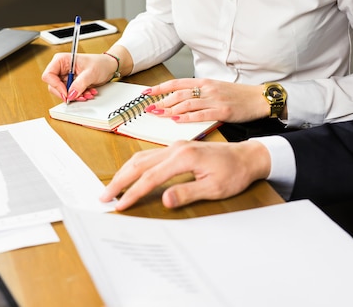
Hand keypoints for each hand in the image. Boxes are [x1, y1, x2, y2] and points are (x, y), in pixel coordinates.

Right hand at [41, 53, 119, 101]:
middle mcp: (61, 69)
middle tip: (78, 96)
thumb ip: (80, 84)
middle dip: (67, 94)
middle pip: (53, 86)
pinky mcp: (71, 84)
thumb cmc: (100, 63)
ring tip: (87, 93)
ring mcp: (65, 77)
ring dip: (75, 96)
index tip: (67, 93)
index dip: (56, 86)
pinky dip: (78, 96)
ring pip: (62, 92)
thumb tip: (71, 94)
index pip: (48, 75)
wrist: (109, 67)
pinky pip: (70, 94)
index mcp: (61, 60)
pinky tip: (88, 92)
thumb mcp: (90, 73)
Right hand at [99, 140, 270, 209]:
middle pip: (138, 164)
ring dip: (124, 172)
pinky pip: (148, 156)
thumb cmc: (233, 172)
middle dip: (119, 181)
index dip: (133, 192)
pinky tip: (129, 175)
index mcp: (184, 157)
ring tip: (112, 187)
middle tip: (105, 196)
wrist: (247, 157)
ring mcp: (174, 147)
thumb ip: (187, 192)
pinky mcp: (175, 148)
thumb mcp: (214, 188)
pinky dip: (134, 166)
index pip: (150, 177)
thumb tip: (165, 199)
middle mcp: (175, 148)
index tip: (120, 205)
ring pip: (140, 157)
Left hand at [144, 78, 270, 122]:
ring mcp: (214, 99)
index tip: (146, 93)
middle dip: (161, 102)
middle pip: (178, 94)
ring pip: (186, 104)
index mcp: (204, 82)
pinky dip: (186, 117)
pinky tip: (176, 120)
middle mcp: (207, 89)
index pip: (176, 83)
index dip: (160, 88)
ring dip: (169, 110)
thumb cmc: (237, 95)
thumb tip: (178, 101)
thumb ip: (198, 93)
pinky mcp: (223, 110)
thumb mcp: (215, 89)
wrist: (259, 98)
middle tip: (149, 109)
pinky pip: (200, 114)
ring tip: (158, 115)